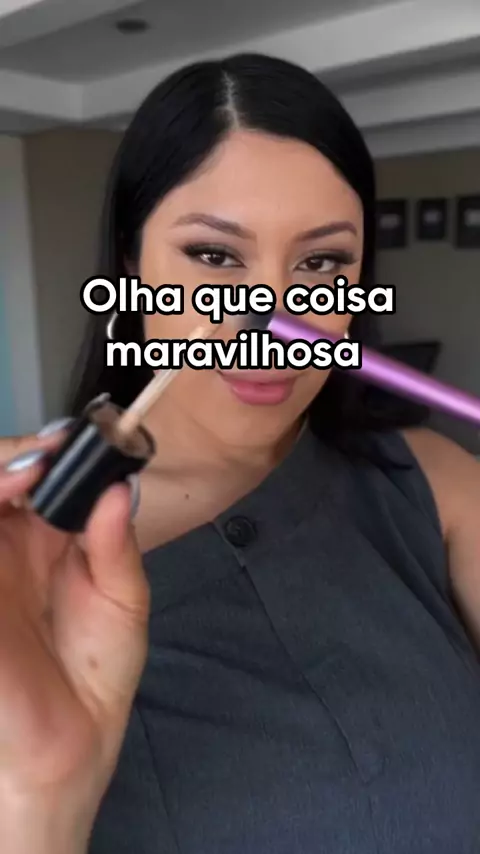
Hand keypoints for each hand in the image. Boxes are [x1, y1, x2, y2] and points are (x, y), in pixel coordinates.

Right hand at [0, 427, 149, 853]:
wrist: (64, 754)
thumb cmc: (91, 680)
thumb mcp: (123, 604)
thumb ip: (116, 546)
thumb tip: (120, 491)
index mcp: (46, 541)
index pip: (34, 476)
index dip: (45, 454)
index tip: (68, 445)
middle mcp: (7, 549)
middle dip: (11, 459)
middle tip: (39, 461)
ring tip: (23, 477)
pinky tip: (6, 501)